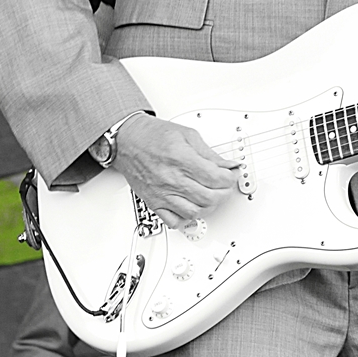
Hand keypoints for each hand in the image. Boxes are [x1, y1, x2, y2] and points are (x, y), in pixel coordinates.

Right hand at [113, 113, 237, 228]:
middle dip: (224, 193)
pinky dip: (187, 218)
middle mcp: (171, 179)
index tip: (231, 174)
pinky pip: (174, 221)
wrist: (126, 141)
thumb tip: (227, 165)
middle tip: (225, 185)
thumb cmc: (152, 136)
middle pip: (209, 197)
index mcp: (181, 160)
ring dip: (209, 206)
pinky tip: (192, 208)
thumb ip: (209, 153)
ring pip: (195, 212)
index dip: (230, 178)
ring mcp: (162, 193)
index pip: (216, 178)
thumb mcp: (187, 135)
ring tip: (212, 196)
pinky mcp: (154, 203)